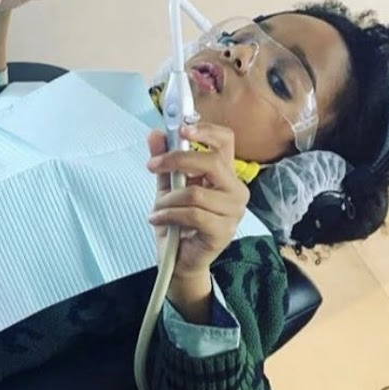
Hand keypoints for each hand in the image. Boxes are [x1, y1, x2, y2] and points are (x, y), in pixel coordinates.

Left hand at [146, 123, 249, 280]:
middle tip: (152, 165)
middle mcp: (235, 190)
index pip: (226, 141)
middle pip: (211, 162)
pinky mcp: (223, 231)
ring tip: (157, 207)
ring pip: (196, 193)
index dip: (205, 131)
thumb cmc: (178, 223)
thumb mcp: (167, 187)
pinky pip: (192, 215)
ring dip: (168, 199)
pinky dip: (169, 215)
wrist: (179, 260)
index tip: (180, 129)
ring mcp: (233, 212)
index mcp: (225, 174)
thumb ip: (164, 162)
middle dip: (177, 160)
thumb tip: (155, 134)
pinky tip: (157, 219)